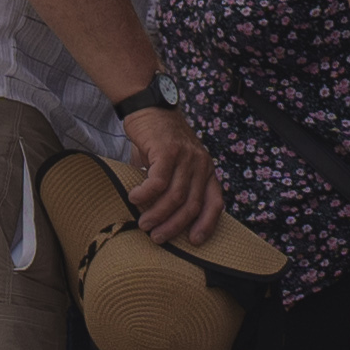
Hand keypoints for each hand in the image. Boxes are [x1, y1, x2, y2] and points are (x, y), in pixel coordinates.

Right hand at [123, 106, 222, 244]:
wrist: (150, 107)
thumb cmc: (159, 142)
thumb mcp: (173, 166)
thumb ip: (172, 188)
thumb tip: (161, 219)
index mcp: (207, 170)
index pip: (215, 202)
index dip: (207, 225)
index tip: (193, 242)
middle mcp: (201, 164)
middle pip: (193, 204)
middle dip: (175, 226)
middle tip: (158, 238)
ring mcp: (187, 156)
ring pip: (176, 196)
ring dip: (158, 214)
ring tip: (143, 224)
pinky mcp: (168, 150)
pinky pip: (158, 181)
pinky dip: (146, 194)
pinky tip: (134, 199)